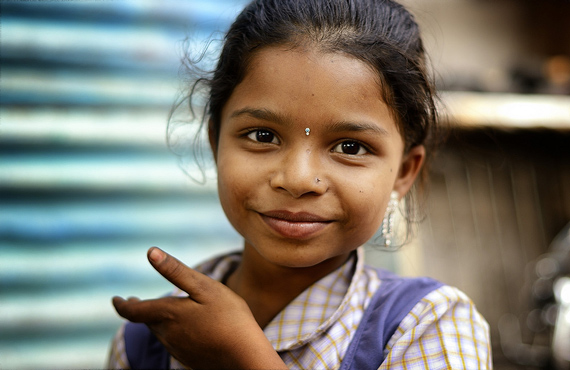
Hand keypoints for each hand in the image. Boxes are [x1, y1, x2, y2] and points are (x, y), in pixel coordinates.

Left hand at [112, 247, 286, 369]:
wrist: (245, 357)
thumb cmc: (229, 317)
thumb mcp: (204, 287)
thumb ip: (175, 271)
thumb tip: (150, 252)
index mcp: (167, 315)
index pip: (133, 312)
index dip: (121, 305)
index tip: (116, 299)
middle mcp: (167, 335)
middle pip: (148, 321)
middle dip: (142, 311)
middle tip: (136, 302)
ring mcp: (178, 350)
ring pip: (161, 333)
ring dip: (159, 322)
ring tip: (166, 312)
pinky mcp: (189, 359)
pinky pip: (175, 343)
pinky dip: (175, 333)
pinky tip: (190, 329)